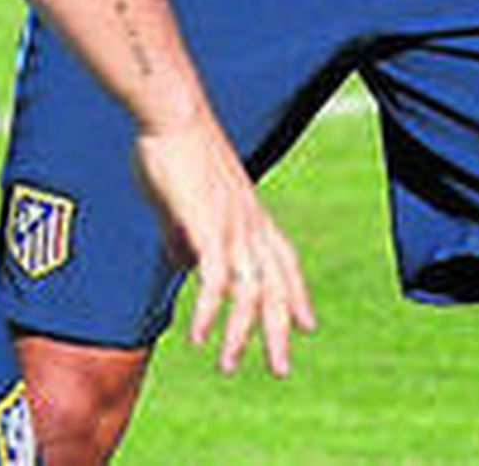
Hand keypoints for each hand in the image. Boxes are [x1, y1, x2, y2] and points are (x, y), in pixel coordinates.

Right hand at [133, 111, 314, 376]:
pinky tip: (198, 335)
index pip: (285, 259)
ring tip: (227, 364)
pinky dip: (208, 311)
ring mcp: (232, 226)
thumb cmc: (175, 145)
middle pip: (276, 287)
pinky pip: (215, 281)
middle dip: (279, 330)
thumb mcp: (187, 196)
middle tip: (280, 368)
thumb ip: (187, 230)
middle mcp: (250, 222)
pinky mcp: (207, 226)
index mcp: (250, 211)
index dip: (296, 292)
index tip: (306, 324)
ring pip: (249, 293)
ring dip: (239, 334)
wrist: (172, 110)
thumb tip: (184, 261)